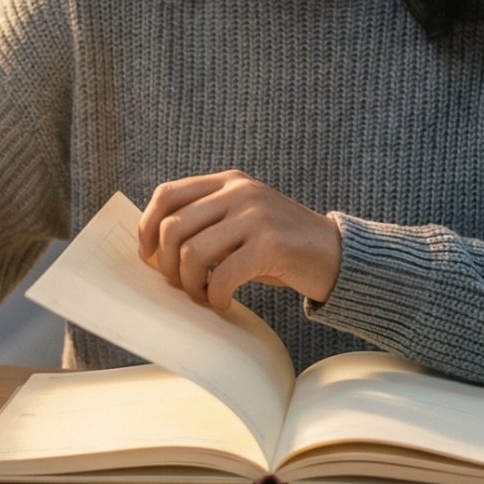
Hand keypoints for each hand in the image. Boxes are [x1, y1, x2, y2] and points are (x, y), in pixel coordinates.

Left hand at [137, 169, 342, 311]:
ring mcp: (255, 216)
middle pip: (173, 227)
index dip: (147, 227)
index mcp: (228, 181)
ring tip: (204, 295)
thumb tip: (155, 251)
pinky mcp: (270, 244)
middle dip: (166, 265)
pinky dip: (215, 296)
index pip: (168, 194)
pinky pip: (222, 275)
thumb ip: (207, 223)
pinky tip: (223, 302)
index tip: (147, 256)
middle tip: (182, 285)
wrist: (337, 255)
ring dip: (190, 284)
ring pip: (191, 253)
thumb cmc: (281, 246)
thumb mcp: (242, 221)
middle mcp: (239, 192)